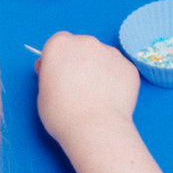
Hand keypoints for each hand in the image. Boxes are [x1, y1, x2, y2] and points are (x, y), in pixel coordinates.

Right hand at [34, 32, 140, 146]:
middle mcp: (87, 42)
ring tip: (96, 96)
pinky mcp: (129, 67)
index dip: (59, 59)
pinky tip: (110, 99)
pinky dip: (116, 81)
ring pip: (103, 57)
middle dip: (80, 61)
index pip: (59, 43)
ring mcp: (111, 53)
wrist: (94, 129)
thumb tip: (58, 69)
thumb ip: (50, 74)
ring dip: (99, 69)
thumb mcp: (43, 91)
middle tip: (79, 87)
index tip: (60, 74)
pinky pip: (119, 70)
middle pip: (82, 46)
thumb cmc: (62, 114)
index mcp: (60, 45)